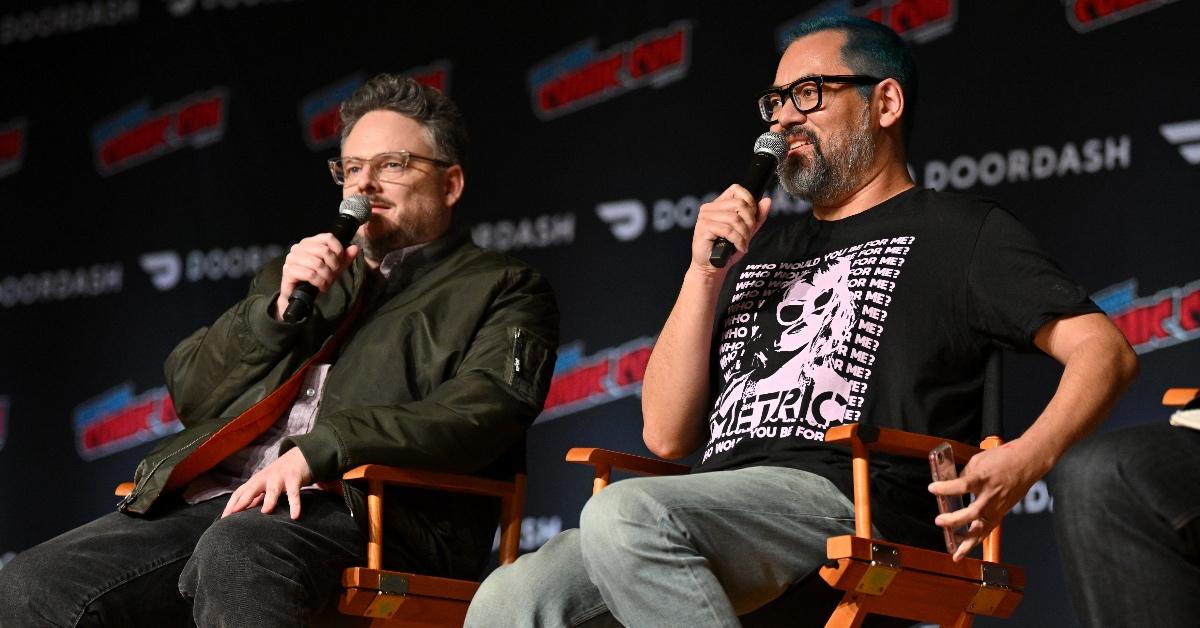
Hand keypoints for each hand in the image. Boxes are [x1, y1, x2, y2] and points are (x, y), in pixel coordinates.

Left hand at [221, 447, 313, 519]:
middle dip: (243, 501)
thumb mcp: (264, 486)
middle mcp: (265, 479)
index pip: (239, 492)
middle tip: (234, 514)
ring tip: (265, 512)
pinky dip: (295, 504)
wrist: (298, 456)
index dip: (231, 504)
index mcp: (256, 481)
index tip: (224, 518)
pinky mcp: (294, 479)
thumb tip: (240, 513)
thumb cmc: (278, 475)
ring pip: (272, 490)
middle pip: (251, 489)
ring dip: (269, 500)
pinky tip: (294, 516)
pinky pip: (294, 493)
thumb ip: (254, 498)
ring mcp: (279, 478)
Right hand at [274, 234, 359, 320]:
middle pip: (324, 251)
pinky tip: (319, 286)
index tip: (338, 264)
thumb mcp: (333, 268)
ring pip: (318, 264)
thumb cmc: (315, 278)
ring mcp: (292, 258)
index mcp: (310, 242)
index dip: (338, 251)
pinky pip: (310, 274)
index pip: (328, 237)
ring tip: (326, 282)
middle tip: (332, 276)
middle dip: (333, 267)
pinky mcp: (288, 270)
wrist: (300, 294)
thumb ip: (344, 258)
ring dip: (326, 276)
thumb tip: (355, 248)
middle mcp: (299, 247)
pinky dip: (318, 282)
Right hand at [691, 184, 770, 271]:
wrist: (712, 268)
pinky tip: (740, 247)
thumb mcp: (746, 232)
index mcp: (718, 205)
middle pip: (739, 204)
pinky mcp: (703, 228)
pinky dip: (738, 240)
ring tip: (744, 243)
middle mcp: (709, 208)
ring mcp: (705, 217)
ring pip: (735, 218)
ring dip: (744, 233)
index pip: (736, 189)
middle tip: (749, 234)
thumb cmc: (726, 250)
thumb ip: (757, 217)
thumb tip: (767, 200)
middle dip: (750, 221)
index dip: (749, 201)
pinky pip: (728, 230)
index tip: (753, 218)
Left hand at [927, 438, 1049, 560]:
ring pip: (983, 528)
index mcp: (984, 479)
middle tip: (940, 521)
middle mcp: (992, 496)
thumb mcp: (978, 461)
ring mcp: (998, 506)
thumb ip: (963, 475)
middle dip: (955, 520)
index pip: (963, 485)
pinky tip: (966, 548)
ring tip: (956, 553)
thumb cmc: (1004, 458)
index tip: (933, 488)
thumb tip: (949, 486)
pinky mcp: (1002, 513)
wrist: (1028, 462)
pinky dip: (977, 539)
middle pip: (973, 512)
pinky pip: (987, 528)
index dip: (946, 488)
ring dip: (968, 542)